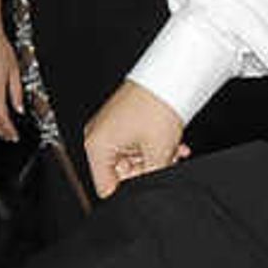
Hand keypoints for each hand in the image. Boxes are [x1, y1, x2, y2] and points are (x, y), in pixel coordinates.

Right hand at [78, 82, 186, 196]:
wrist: (168, 77)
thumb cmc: (157, 105)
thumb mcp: (158, 152)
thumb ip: (150, 176)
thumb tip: (149, 186)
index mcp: (96, 146)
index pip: (106, 187)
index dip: (129, 190)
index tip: (147, 184)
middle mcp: (98, 136)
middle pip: (120, 173)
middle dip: (146, 170)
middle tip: (164, 163)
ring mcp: (110, 128)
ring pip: (131, 158)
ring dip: (154, 158)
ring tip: (172, 151)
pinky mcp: (123, 121)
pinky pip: (135, 143)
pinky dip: (153, 147)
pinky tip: (171, 145)